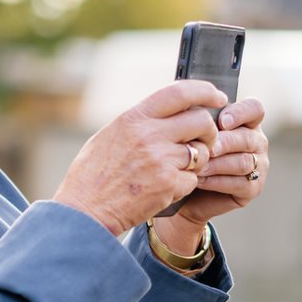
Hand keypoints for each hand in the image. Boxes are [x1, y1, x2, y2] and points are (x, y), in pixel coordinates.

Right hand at [54, 80, 226, 235]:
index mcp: (134, 118)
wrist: (85, 210)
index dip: (205, 91)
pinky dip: (186, 183)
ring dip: (197, 160)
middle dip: (208, 131)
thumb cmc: (92, 175)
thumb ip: (138, 122)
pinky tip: (167, 187)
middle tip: (203, 140)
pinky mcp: (169, 186)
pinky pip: (194, 178)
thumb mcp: (109, 135)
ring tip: (178, 168)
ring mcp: (161, 161)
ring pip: (202, 152)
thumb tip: (164, 112)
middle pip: (201, 121)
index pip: (180, 92)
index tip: (217, 96)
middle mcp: (149, 135)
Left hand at [173, 97, 268, 228]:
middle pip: (247, 138)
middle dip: (223, 143)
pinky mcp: (253, 188)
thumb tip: (193, 107)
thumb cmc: (188, 155)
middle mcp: (256, 142)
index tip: (222, 122)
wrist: (184, 191)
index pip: (254, 109)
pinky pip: (239, 183)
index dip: (240, 113)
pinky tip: (199, 180)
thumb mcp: (191, 133)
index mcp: (245, 122)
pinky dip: (216, 182)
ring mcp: (258, 166)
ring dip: (216, 164)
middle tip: (204, 147)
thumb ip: (197, 120)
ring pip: (243, 162)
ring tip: (195, 166)